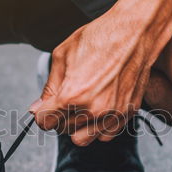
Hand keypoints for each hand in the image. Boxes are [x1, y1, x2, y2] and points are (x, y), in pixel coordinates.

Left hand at [31, 8, 162, 145]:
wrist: (135, 32)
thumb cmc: (99, 38)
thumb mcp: (62, 56)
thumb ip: (48, 87)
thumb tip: (37, 109)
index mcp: (73, 95)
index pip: (45, 122)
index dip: (42, 113)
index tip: (46, 106)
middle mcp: (93, 109)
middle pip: (62, 130)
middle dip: (59, 117)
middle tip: (65, 98)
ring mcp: (113, 114)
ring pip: (82, 139)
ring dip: (78, 126)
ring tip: (81, 105)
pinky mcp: (127, 114)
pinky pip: (105, 135)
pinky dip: (98, 127)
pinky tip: (98, 108)